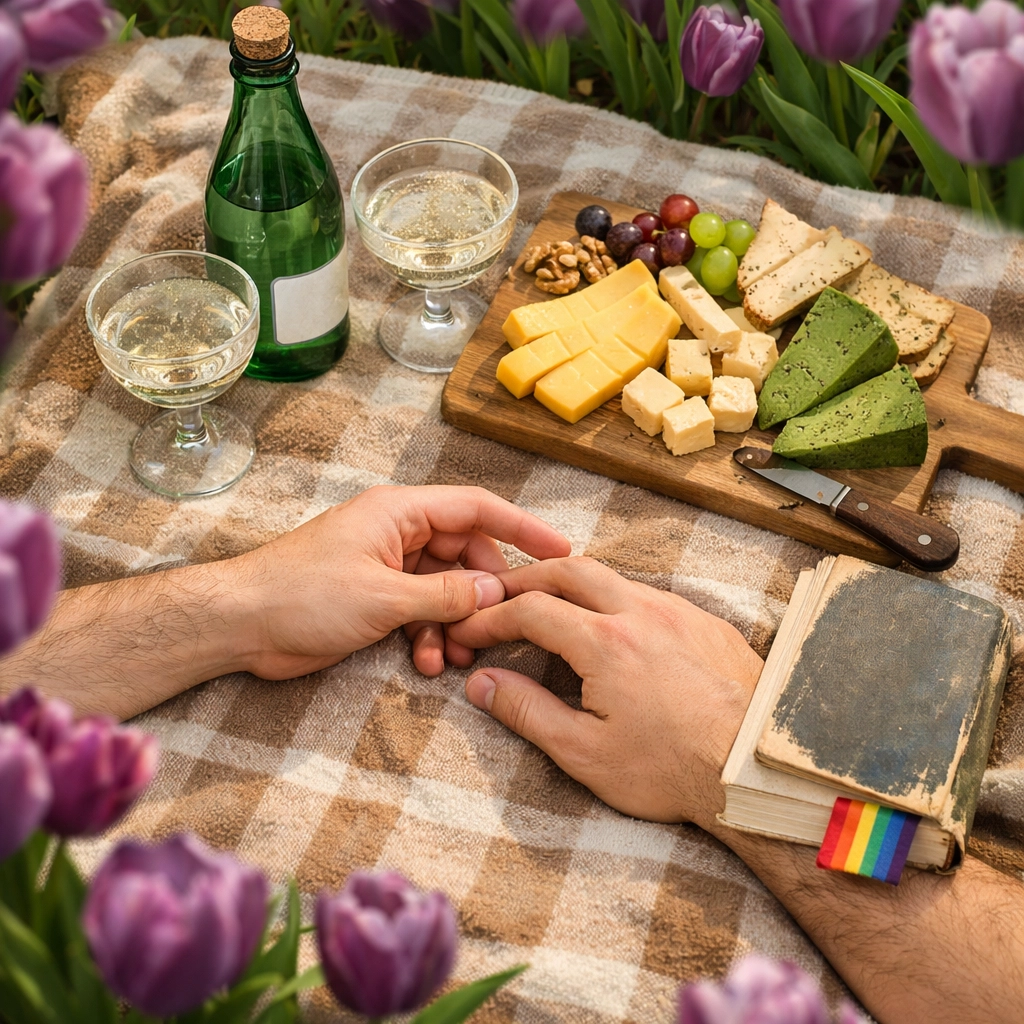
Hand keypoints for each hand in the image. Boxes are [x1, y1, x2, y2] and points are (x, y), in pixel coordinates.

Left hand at [231, 486, 570, 679]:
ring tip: (460, 654)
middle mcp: (398, 533)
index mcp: (400, 512)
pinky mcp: (375, 597)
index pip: (476, 508)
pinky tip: (427, 663)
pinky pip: (420, 611)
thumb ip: (443, 595)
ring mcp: (387, 566)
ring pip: (445, 589)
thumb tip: (493, 595)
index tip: (560, 551)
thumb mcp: (382, 595)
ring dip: (456, 622)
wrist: (241, 624)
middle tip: (502, 625)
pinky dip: (429, 635)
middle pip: (465, 554)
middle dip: (484, 593)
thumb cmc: (302, 594)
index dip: (522, 526)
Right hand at [446, 557, 762, 826]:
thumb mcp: (585, 753)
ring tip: (552, 607)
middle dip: (528, 578)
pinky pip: (652, 595)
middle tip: (502, 596)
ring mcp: (680, 613)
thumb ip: (528, 712)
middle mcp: (642, 612)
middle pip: (570, 569)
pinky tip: (615, 628)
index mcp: (606, 643)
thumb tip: (483, 685)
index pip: (532, 609)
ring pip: (614, 577)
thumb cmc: (672, 771)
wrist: (755, 771)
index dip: (492, 617)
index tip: (472, 632)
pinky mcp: (709, 623)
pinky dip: (618, 600)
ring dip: (574, 585)